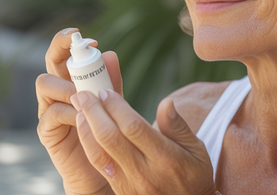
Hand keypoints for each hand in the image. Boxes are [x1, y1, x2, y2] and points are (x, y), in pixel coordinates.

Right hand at [37, 28, 123, 194]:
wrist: (102, 169)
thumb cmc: (107, 133)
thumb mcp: (113, 104)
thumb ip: (111, 82)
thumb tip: (111, 54)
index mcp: (72, 80)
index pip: (65, 53)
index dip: (71, 41)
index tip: (92, 41)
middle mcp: (57, 91)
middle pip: (50, 61)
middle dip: (61, 50)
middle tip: (81, 52)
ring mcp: (48, 109)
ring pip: (44, 83)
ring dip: (66, 84)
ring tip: (85, 94)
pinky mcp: (46, 131)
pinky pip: (51, 114)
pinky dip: (69, 112)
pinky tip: (84, 117)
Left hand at [71, 88, 215, 194]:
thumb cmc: (194, 175)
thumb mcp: (197, 150)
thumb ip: (178, 126)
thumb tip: (166, 102)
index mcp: (166, 158)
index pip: (134, 127)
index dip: (116, 107)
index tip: (106, 91)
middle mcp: (145, 172)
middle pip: (111, 138)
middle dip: (94, 112)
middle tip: (84, 93)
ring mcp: (130, 184)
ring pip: (99, 153)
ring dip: (85, 128)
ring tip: (79, 108)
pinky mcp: (120, 191)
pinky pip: (99, 166)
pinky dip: (88, 145)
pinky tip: (84, 129)